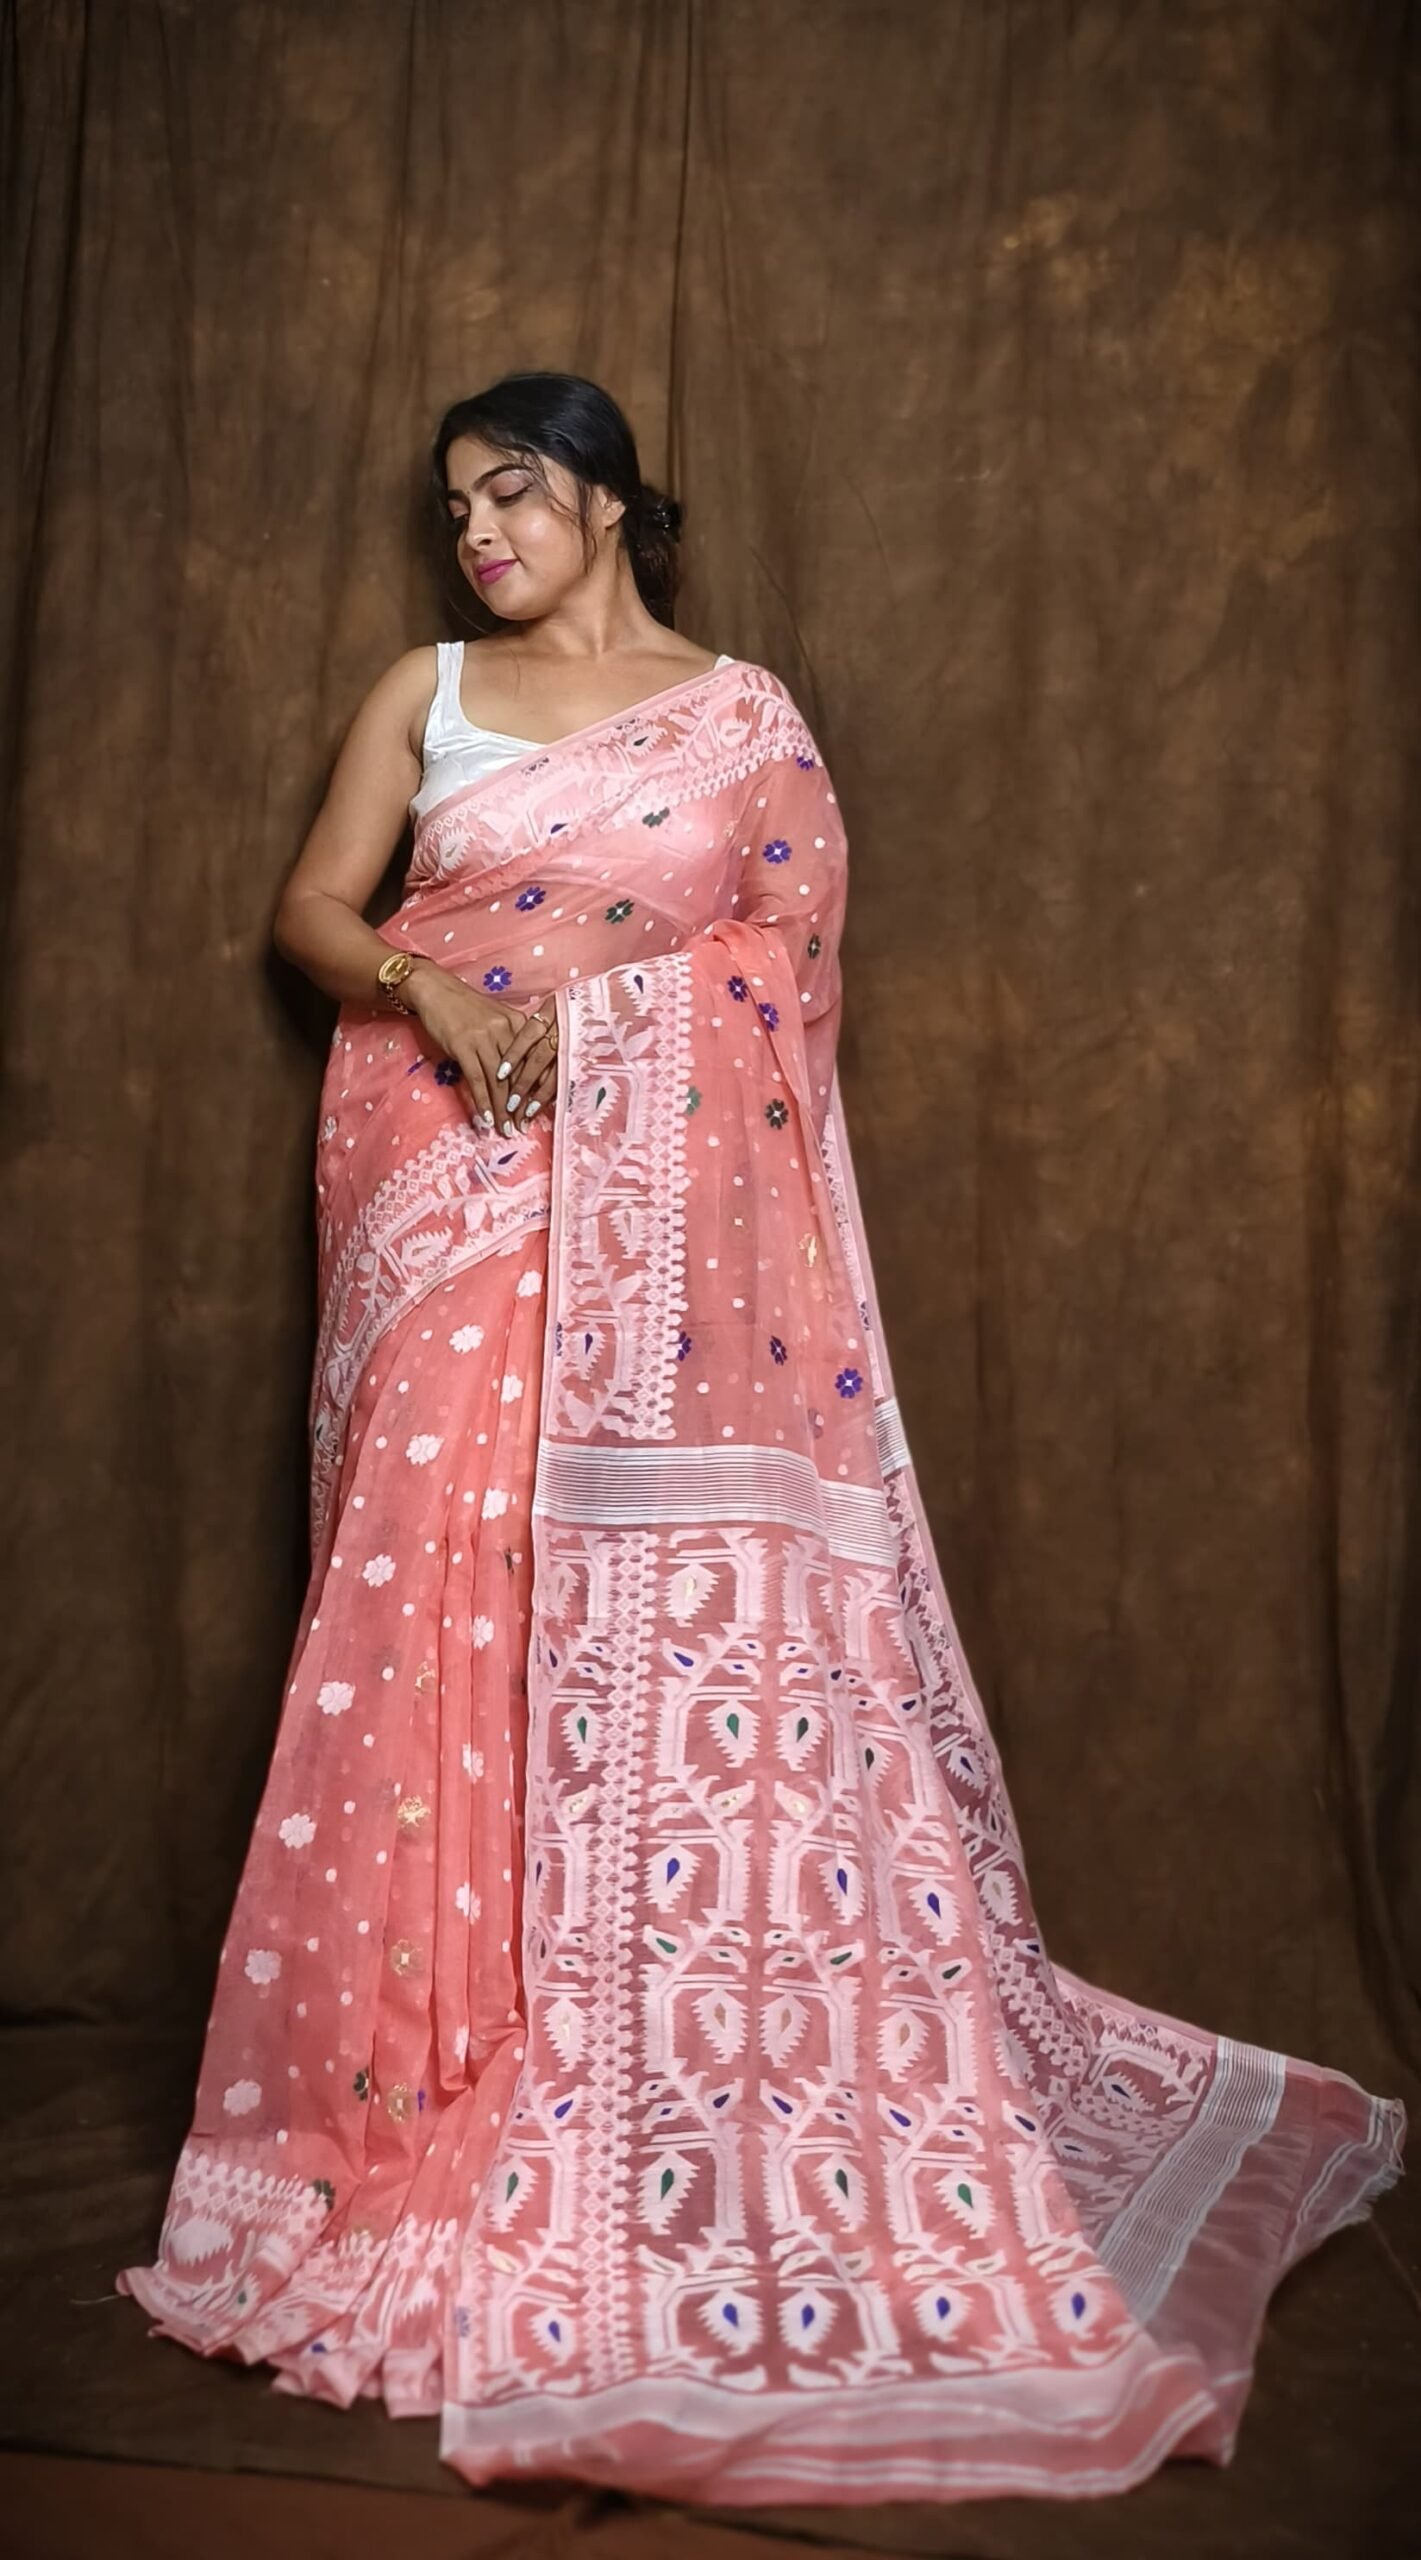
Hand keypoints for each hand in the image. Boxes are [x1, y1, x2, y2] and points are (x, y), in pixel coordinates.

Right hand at [404, 963, 551, 1131]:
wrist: (436, 990)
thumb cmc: (466, 1007)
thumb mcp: (496, 1018)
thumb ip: (511, 1040)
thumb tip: (520, 1073)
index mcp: (519, 1022)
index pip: (533, 1061)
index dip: (537, 1088)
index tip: (538, 1110)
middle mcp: (505, 1029)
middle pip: (517, 1074)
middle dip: (520, 1106)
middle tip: (523, 1127)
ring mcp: (483, 1037)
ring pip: (498, 1081)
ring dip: (502, 1110)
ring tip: (505, 1130)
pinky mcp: (463, 1045)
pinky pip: (476, 1079)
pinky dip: (482, 1102)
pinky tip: (486, 1118)